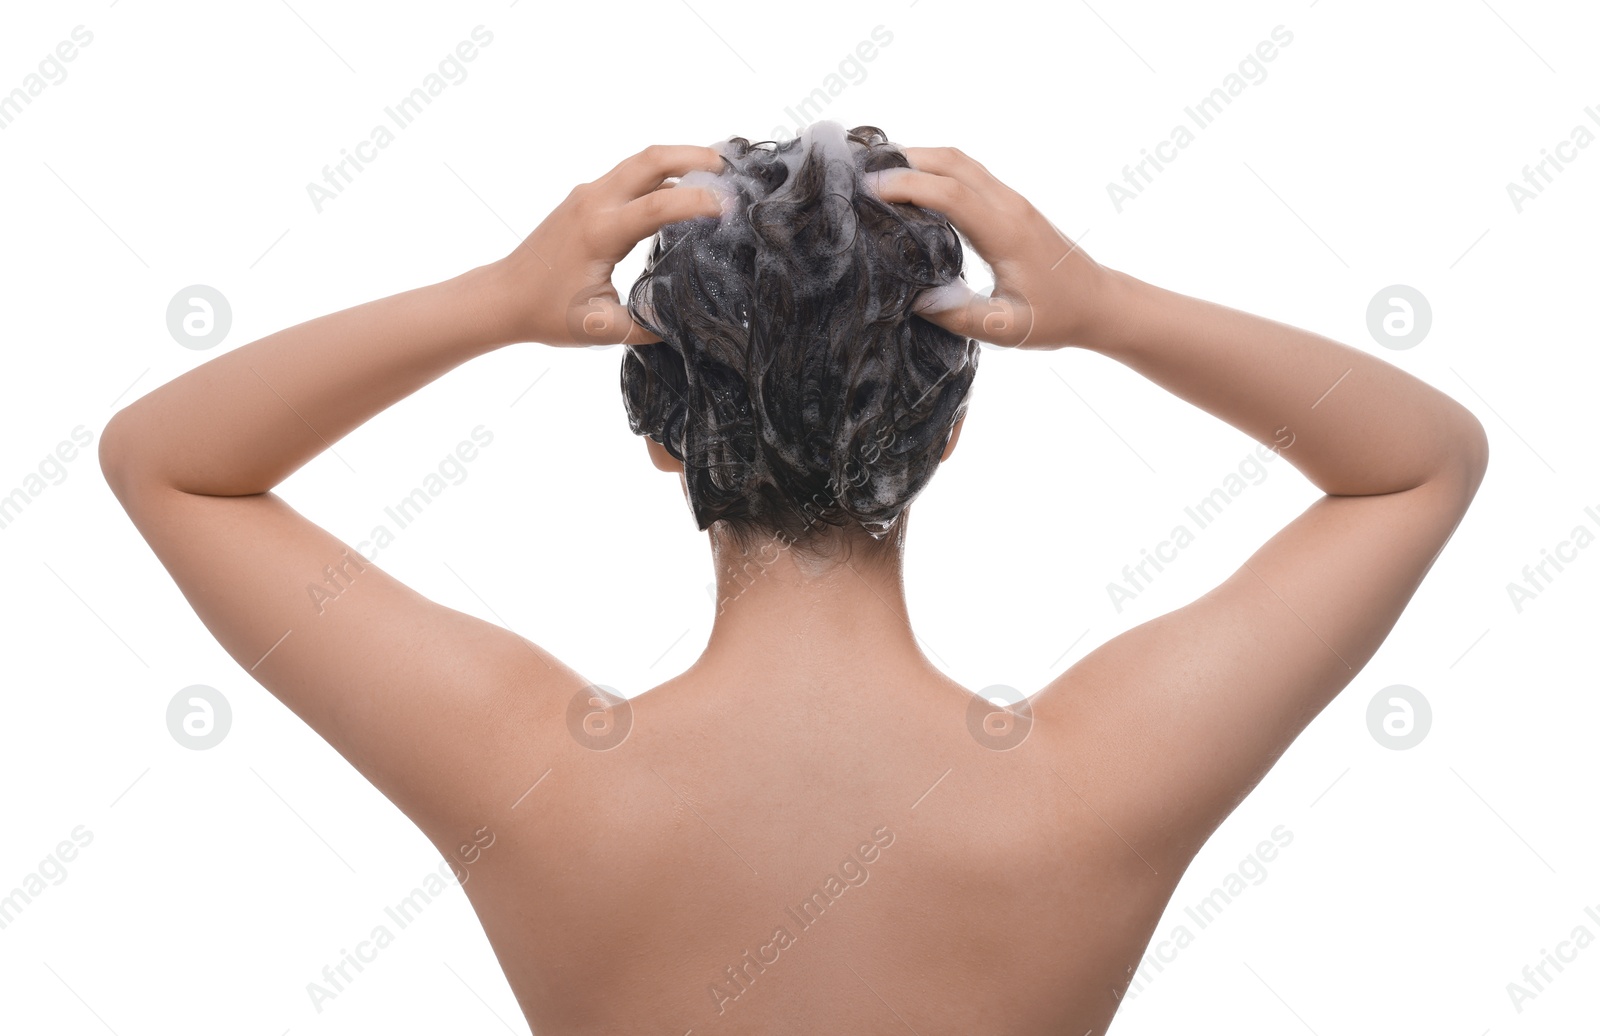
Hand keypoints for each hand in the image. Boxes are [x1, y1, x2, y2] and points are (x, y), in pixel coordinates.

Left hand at [496, 144, 726, 346]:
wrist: (502, 297)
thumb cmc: (546, 313)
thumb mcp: (602, 329)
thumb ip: (648, 325)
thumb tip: (686, 320)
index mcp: (599, 232)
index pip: (658, 205)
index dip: (698, 203)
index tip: (729, 209)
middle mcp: (593, 203)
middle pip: (650, 159)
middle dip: (694, 156)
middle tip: (730, 169)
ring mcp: (588, 195)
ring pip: (640, 161)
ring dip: (678, 159)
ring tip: (715, 171)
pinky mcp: (586, 198)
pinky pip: (629, 174)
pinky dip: (660, 173)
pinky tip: (680, 188)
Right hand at [868, 147, 1113, 348]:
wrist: (1100, 303)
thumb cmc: (1057, 318)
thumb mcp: (1007, 329)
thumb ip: (958, 315)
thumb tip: (914, 299)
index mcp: (1006, 232)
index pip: (949, 193)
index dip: (906, 186)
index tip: (868, 191)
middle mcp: (1009, 205)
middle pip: (952, 160)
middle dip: (905, 159)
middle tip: (863, 173)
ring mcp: (1012, 200)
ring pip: (960, 160)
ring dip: (920, 158)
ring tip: (880, 173)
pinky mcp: (1011, 203)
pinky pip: (968, 172)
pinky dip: (936, 168)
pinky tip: (914, 185)